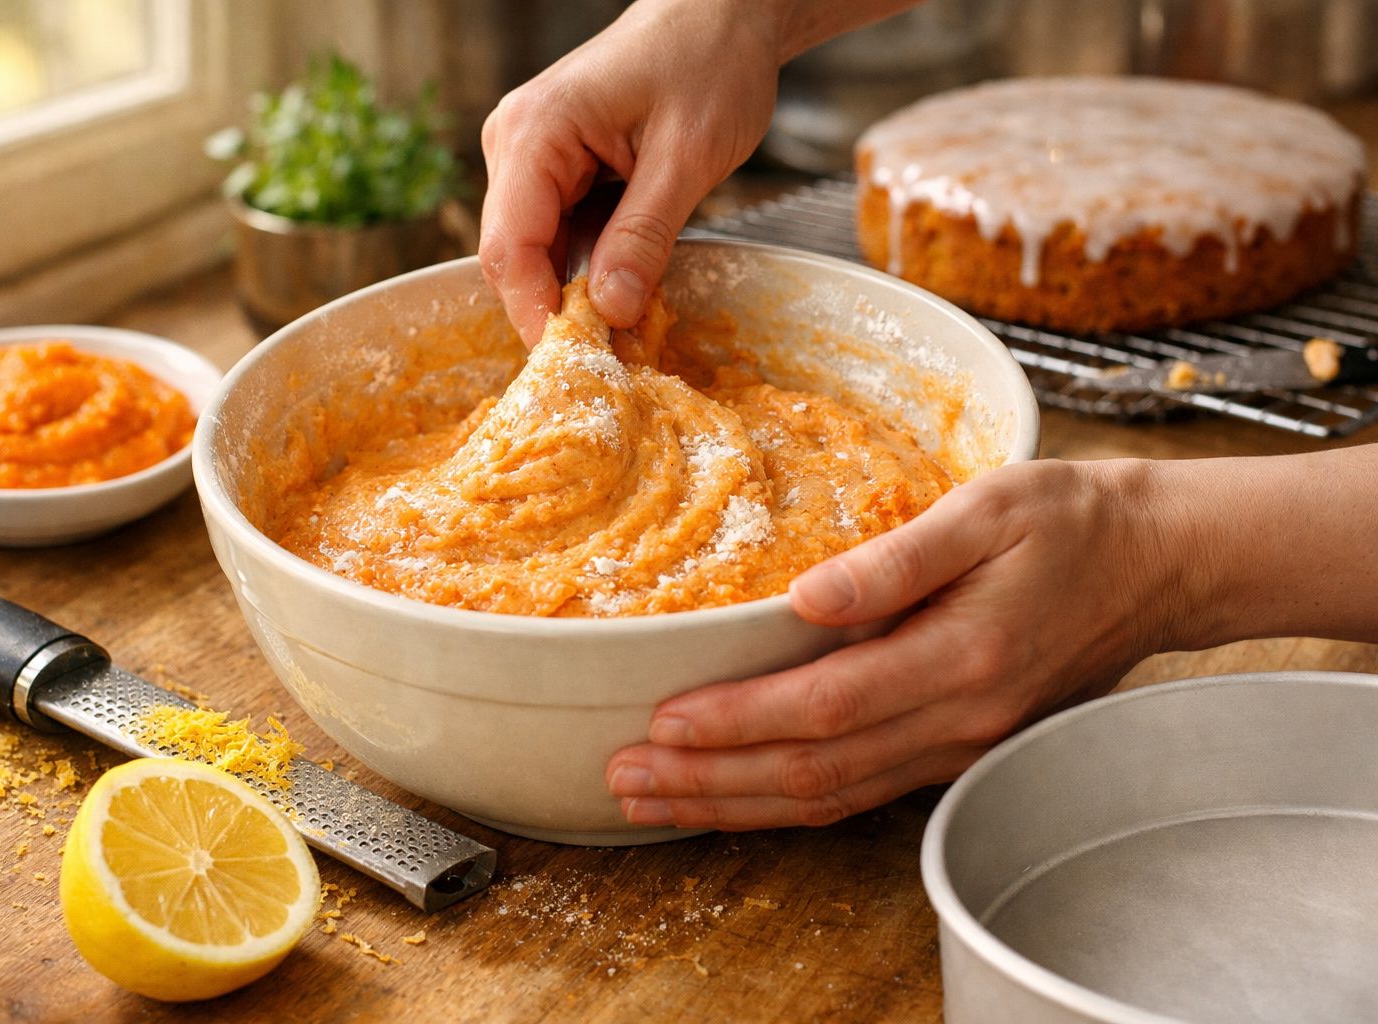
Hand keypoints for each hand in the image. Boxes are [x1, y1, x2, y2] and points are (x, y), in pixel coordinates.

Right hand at [479, 0, 782, 344]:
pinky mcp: (554, 170)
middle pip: (511, 257)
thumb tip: (612, 311)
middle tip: (610, 360)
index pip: (510, 247)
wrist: (721, 14)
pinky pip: (558, 235)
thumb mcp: (686, 157)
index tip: (575, 365)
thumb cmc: (708, 62)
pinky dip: (588, 268)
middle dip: (554, 311)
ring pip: (534, 252)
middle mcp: (514, 144)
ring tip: (628, 327)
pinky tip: (627, 286)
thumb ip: (645, 235)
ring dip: (575, 294)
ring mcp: (529, 157)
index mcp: (534, 132)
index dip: (536, 313)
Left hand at [605, 459, 1184, 829]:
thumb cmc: (1071, 522)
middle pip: (813, 773)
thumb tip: (807, 596)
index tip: (662, 722)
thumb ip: (898, 557)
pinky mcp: (957, 747)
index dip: (736, 721)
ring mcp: (960, 745)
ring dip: (735, 804)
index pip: (824, 707)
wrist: (1156, 565)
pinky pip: (859, 793)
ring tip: (656, 801)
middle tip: (625, 781)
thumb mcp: (991, 507)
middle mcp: (959, 718)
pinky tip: (735, 795)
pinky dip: (786, 802)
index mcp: (962, 656)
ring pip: (830, 797)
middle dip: (710, 782)